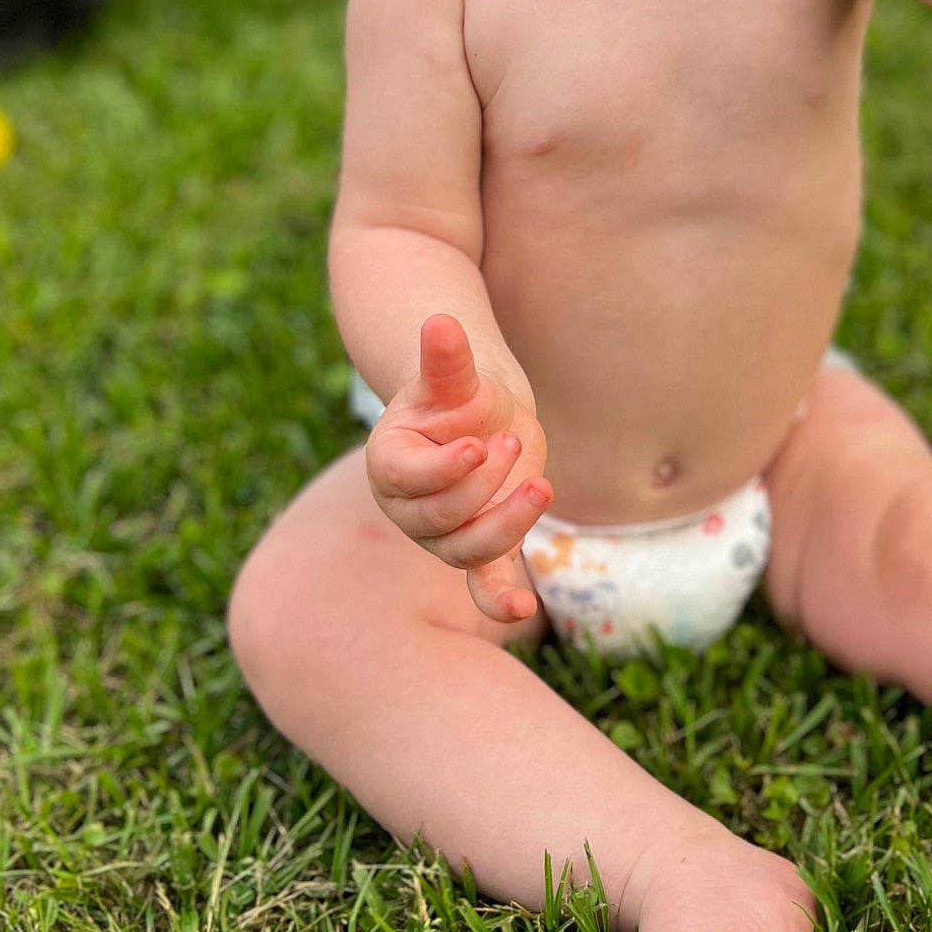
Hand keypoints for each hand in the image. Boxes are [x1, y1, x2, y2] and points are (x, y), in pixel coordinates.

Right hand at [365, 313, 551, 623]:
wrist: (485, 417)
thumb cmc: (461, 394)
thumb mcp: (455, 378)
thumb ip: (446, 359)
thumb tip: (439, 322)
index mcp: (390, 463)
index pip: (408, 477)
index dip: (444, 468)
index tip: (479, 442)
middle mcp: (410, 508)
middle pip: (440, 517)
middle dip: (482, 485)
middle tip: (510, 442)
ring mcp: (444, 534)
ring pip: (467, 549)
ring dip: (506, 523)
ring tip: (540, 486)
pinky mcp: (480, 549)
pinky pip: (484, 585)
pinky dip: (501, 600)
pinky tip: (524, 610)